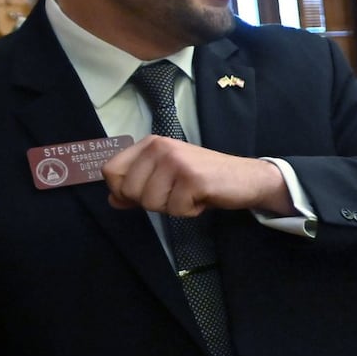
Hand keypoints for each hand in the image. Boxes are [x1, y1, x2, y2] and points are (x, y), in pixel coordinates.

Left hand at [103, 136, 291, 216]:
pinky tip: (201, 199)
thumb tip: (113, 199)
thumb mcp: (166, 178)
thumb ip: (138, 186)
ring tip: (189, 195)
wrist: (245, 178)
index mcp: (150, 144)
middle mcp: (160, 147)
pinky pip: (174, 210)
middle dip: (150, 203)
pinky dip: (189, 211)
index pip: (111, 171)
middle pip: (129, 191)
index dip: (122, 191)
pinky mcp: (192, 178)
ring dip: (171, 208)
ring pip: (150, 203)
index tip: (142, 195)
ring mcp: (176, 161)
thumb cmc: (204, 179)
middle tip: (174, 194)